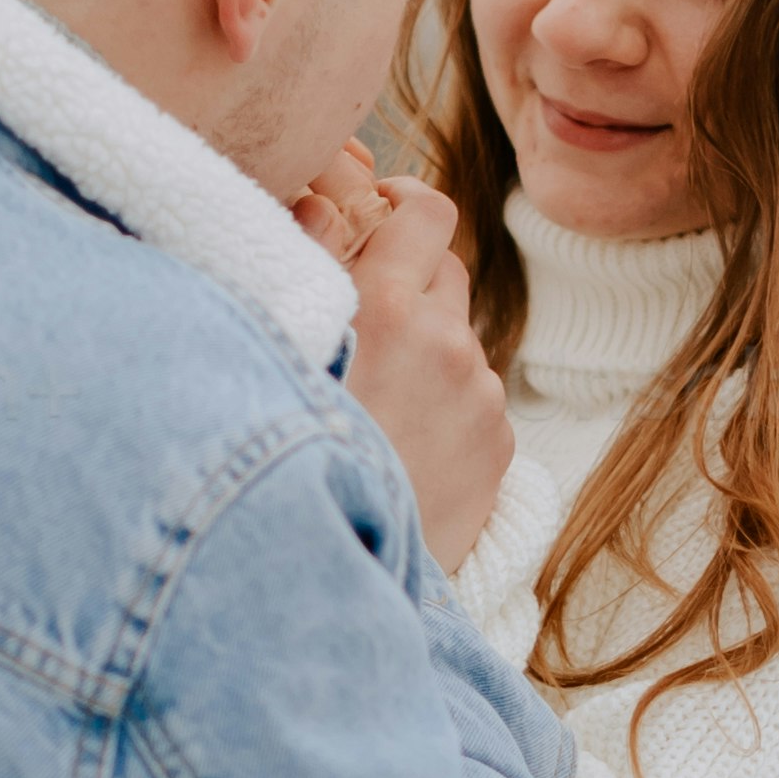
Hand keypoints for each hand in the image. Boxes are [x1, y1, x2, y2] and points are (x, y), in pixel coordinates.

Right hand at [297, 147, 513, 572]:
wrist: (326, 578)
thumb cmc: (286, 456)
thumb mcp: (279, 350)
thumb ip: (302, 262)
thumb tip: (323, 199)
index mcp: (388, 309)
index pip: (428, 212)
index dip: (406, 201)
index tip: (383, 211)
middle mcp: (447, 344)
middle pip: (447, 270)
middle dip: (410, 279)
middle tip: (363, 316)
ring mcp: (480, 397)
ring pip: (459, 338)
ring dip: (426, 346)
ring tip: (374, 400)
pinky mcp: (499, 445)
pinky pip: (475, 396)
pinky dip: (445, 402)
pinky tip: (402, 441)